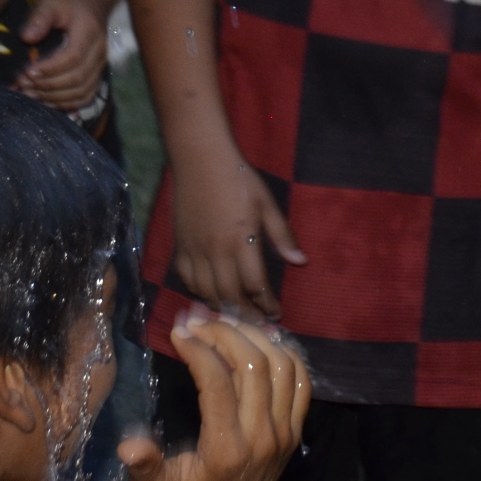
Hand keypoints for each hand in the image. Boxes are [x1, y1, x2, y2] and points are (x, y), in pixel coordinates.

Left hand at [14, 0, 109, 112]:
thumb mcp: (52, 0)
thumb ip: (39, 18)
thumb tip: (26, 38)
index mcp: (89, 32)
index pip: (72, 57)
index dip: (49, 69)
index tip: (27, 72)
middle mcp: (99, 51)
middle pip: (77, 78)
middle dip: (47, 86)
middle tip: (23, 86)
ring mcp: (101, 64)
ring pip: (82, 91)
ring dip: (55, 98)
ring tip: (31, 95)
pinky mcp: (97, 72)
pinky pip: (86, 95)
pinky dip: (67, 103)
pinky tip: (48, 102)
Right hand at [120, 314, 309, 480]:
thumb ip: (144, 467)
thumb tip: (128, 446)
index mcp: (226, 450)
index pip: (220, 382)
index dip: (199, 349)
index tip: (177, 333)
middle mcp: (262, 438)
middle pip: (256, 364)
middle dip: (225, 332)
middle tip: (198, 322)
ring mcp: (284, 434)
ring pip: (283, 366)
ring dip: (255, 337)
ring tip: (225, 326)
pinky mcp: (293, 433)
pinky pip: (301, 382)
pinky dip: (284, 354)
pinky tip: (258, 342)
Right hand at [172, 156, 302, 320]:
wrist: (200, 158)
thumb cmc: (239, 177)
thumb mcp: (267, 203)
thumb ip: (283, 234)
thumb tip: (301, 262)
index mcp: (241, 239)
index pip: (255, 285)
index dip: (267, 304)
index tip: (277, 313)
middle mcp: (216, 250)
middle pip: (230, 296)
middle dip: (247, 314)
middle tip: (260, 323)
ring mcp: (195, 249)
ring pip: (207, 292)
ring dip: (224, 308)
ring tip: (238, 315)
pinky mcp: (180, 245)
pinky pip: (187, 278)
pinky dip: (199, 293)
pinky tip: (211, 296)